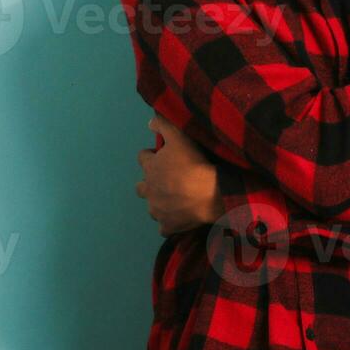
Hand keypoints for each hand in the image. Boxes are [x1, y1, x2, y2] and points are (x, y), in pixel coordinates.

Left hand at [136, 113, 221, 237]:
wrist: (208, 193)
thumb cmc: (193, 164)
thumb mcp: (179, 136)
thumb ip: (163, 125)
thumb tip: (149, 122)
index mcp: (150, 167)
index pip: (142, 158)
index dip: (152, 156)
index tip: (163, 156)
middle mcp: (149, 189)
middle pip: (140, 187)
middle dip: (149, 183)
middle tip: (166, 181)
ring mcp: (157, 210)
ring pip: (152, 208)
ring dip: (159, 203)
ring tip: (175, 200)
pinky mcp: (167, 226)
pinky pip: (164, 227)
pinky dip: (169, 223)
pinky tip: (180, 219)